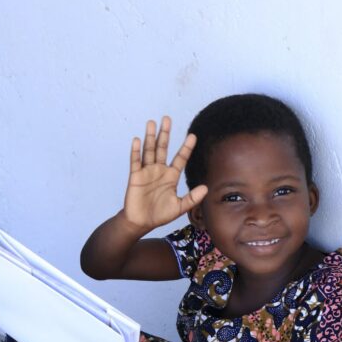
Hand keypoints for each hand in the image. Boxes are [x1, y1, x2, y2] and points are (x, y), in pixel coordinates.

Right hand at [123, 116, 207, 230]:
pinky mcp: (135, 176)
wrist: (141, 222)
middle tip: (167, 118)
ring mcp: (147, 171)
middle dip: (165, 134)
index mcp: (171, 176)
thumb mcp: (179, 207)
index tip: (193, 136)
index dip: (186, 147)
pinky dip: (136, 151)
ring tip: (152, 123)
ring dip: (150, 137)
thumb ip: (192, 198)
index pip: (180, 158)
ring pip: (149, 150)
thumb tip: (206, 188)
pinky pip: (136, 161)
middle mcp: (159, 170)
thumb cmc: (160, 214)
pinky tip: (137, 140)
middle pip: (163, 148)